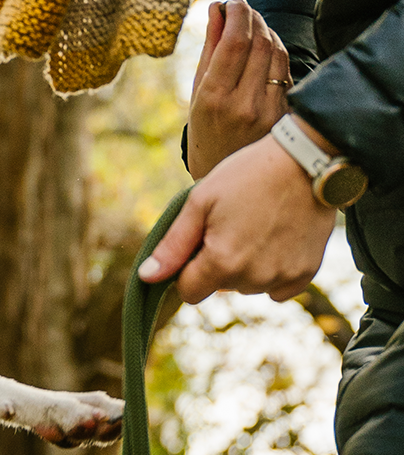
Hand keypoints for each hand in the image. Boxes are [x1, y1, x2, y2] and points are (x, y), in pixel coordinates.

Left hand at [140, 133, 335, 302]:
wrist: (304, 161)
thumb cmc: (246, 176)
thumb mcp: (200, 202)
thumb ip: (173, 245)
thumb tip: (147, 277)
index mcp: (222, 262)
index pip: (189, 292)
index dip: (185, 270)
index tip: (196, 243)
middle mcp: (254, 278)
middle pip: (219, 288)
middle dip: (216, 263)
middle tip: (229, 225)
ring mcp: (283, 278)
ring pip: (248, 286)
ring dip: (245, 267)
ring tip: (254, 227)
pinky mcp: (307, 274)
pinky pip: (277, 288)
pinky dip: (272, 270)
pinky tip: (275, 240)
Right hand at [187, 0, 292, 179]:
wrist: (225, 173)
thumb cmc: (205, 129)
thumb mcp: (197, 91)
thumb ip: (209, 49)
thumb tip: (216, 10)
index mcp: (214, 97)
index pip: (235, 43)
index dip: (238, 15)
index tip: (234, 0)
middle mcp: (244, 104)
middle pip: (259, 44)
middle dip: (252, 18)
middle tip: (243, 6)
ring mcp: (269, 110)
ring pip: (277, 54)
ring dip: (267, 31)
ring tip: (254, 22)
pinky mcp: (285, 114)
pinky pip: (286, 71)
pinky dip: (276, 51)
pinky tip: (265, 46)